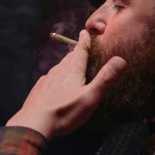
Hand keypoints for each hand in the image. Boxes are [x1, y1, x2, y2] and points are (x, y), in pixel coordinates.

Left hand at [7, 30, 125, 139]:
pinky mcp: (40, 88)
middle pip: (70, 57)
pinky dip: (58, 77)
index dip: (85, 40)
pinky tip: (59, 86)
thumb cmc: (65, 111)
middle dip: (78, 53)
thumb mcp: (90, 97)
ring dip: (68, 65)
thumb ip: (105, 79)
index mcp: (72, 69)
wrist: (34, 123)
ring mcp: (47, 79)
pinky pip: (51, 78)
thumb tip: (120, 59)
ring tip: (75, 68)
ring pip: (60, 67)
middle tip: (85, 51)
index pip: (80, 49)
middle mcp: (59, 70)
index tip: (86, 31)